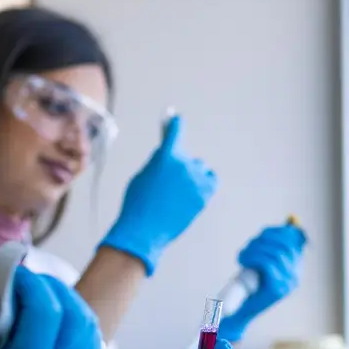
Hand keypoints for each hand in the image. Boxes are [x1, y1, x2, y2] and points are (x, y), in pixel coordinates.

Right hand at [0, 268, 102, 348]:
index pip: (45, 314)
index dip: (31, 284)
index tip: (15, 274)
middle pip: (73, 316)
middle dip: (50, 289)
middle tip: (26, 282)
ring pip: (87, 325)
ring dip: (65, 302)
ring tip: (36, 298)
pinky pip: (90, 342)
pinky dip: (73, 323)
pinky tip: (51, 321)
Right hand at [100, 115, 217, 274]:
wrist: (144, 230)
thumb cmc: (138, 204)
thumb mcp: (142, 176)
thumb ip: (157, 162)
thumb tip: (167, 154)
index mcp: (166, 156)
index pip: (174, 132)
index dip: (175, 124)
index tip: (177, 118)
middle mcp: (184, 165)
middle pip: (187, 158)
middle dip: (179, 165)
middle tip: (169, 182)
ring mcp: (197, 181)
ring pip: (200, 169)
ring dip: (192, 175)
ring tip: (179, 192)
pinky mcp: (205, 196)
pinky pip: (211, 181)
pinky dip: (205, 183)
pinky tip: (194, 191)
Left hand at [219, 223, 306, 341]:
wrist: (239, 315)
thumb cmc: (246, 289)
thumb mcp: (259, 267)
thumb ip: (268, 252)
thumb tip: (281, 228)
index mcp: (293, 271)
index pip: (295, 243)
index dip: (280, 233)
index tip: (263, 231)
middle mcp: (294, 277)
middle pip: (285, 245)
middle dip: (264, 240)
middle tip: (248, 245)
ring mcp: (287, 284)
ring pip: (275, 253)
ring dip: (255, 249)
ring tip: (243, 255)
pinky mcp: (276, 289)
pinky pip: (268, 264)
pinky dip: (254, 257)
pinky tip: (243, 260)